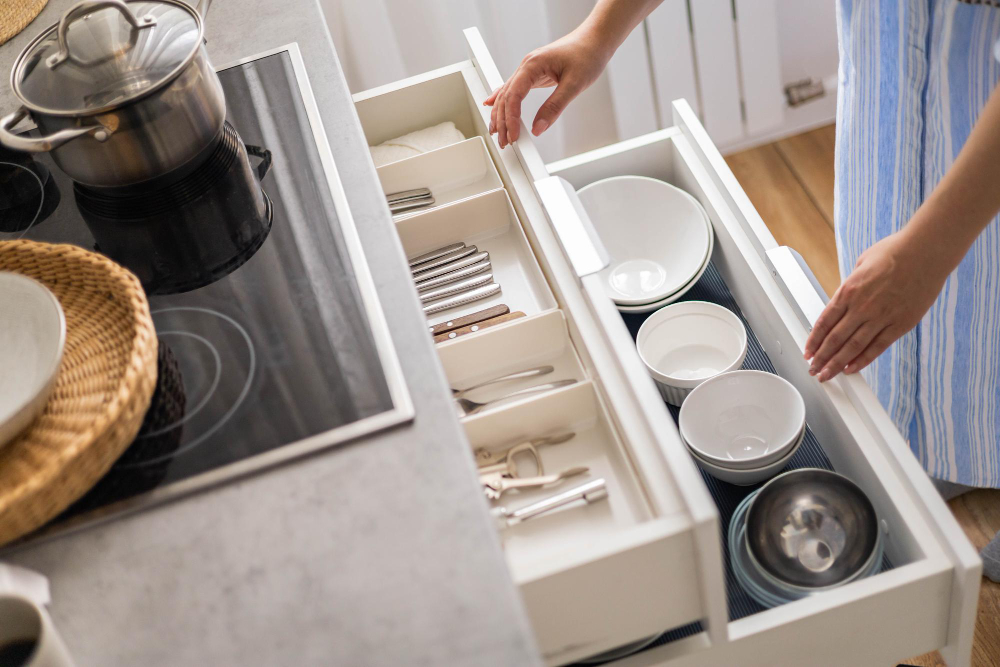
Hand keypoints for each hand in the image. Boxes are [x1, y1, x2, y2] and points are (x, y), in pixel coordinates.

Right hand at [484, 30, 609, 147]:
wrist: (595, 39)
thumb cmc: (587, 54)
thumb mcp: (574, 84)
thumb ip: (554, 107)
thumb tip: (538, 128)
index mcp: (533, 64)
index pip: (514, 95)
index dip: (511, 118)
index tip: (513, 135)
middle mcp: (526, 66)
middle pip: (506, 97)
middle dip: (502, 121)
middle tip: (504, 141)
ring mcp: (528, 69)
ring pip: (507, 94)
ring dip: (500, 114)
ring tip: (498, 133)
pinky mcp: (534, 73)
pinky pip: (513, 89)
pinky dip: (503, 100)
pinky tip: (492, 106)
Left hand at [803, 229, 949, 381]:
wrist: (927, 251)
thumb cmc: (895, 251)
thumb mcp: (861, 263)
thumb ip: (852, 284)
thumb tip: (844, 298)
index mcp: (848, 291)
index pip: (824, 322)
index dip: (814, 340)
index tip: (808, 352)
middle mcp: (861, 307)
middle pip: (835, 339)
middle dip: (821, 357)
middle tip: (813, 369)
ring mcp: (881, 317)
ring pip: (853, 347)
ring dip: (837, 364)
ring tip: (826, 375)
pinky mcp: (901, 324)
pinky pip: (878, 347)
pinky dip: (863, 360)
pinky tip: (851, 369)